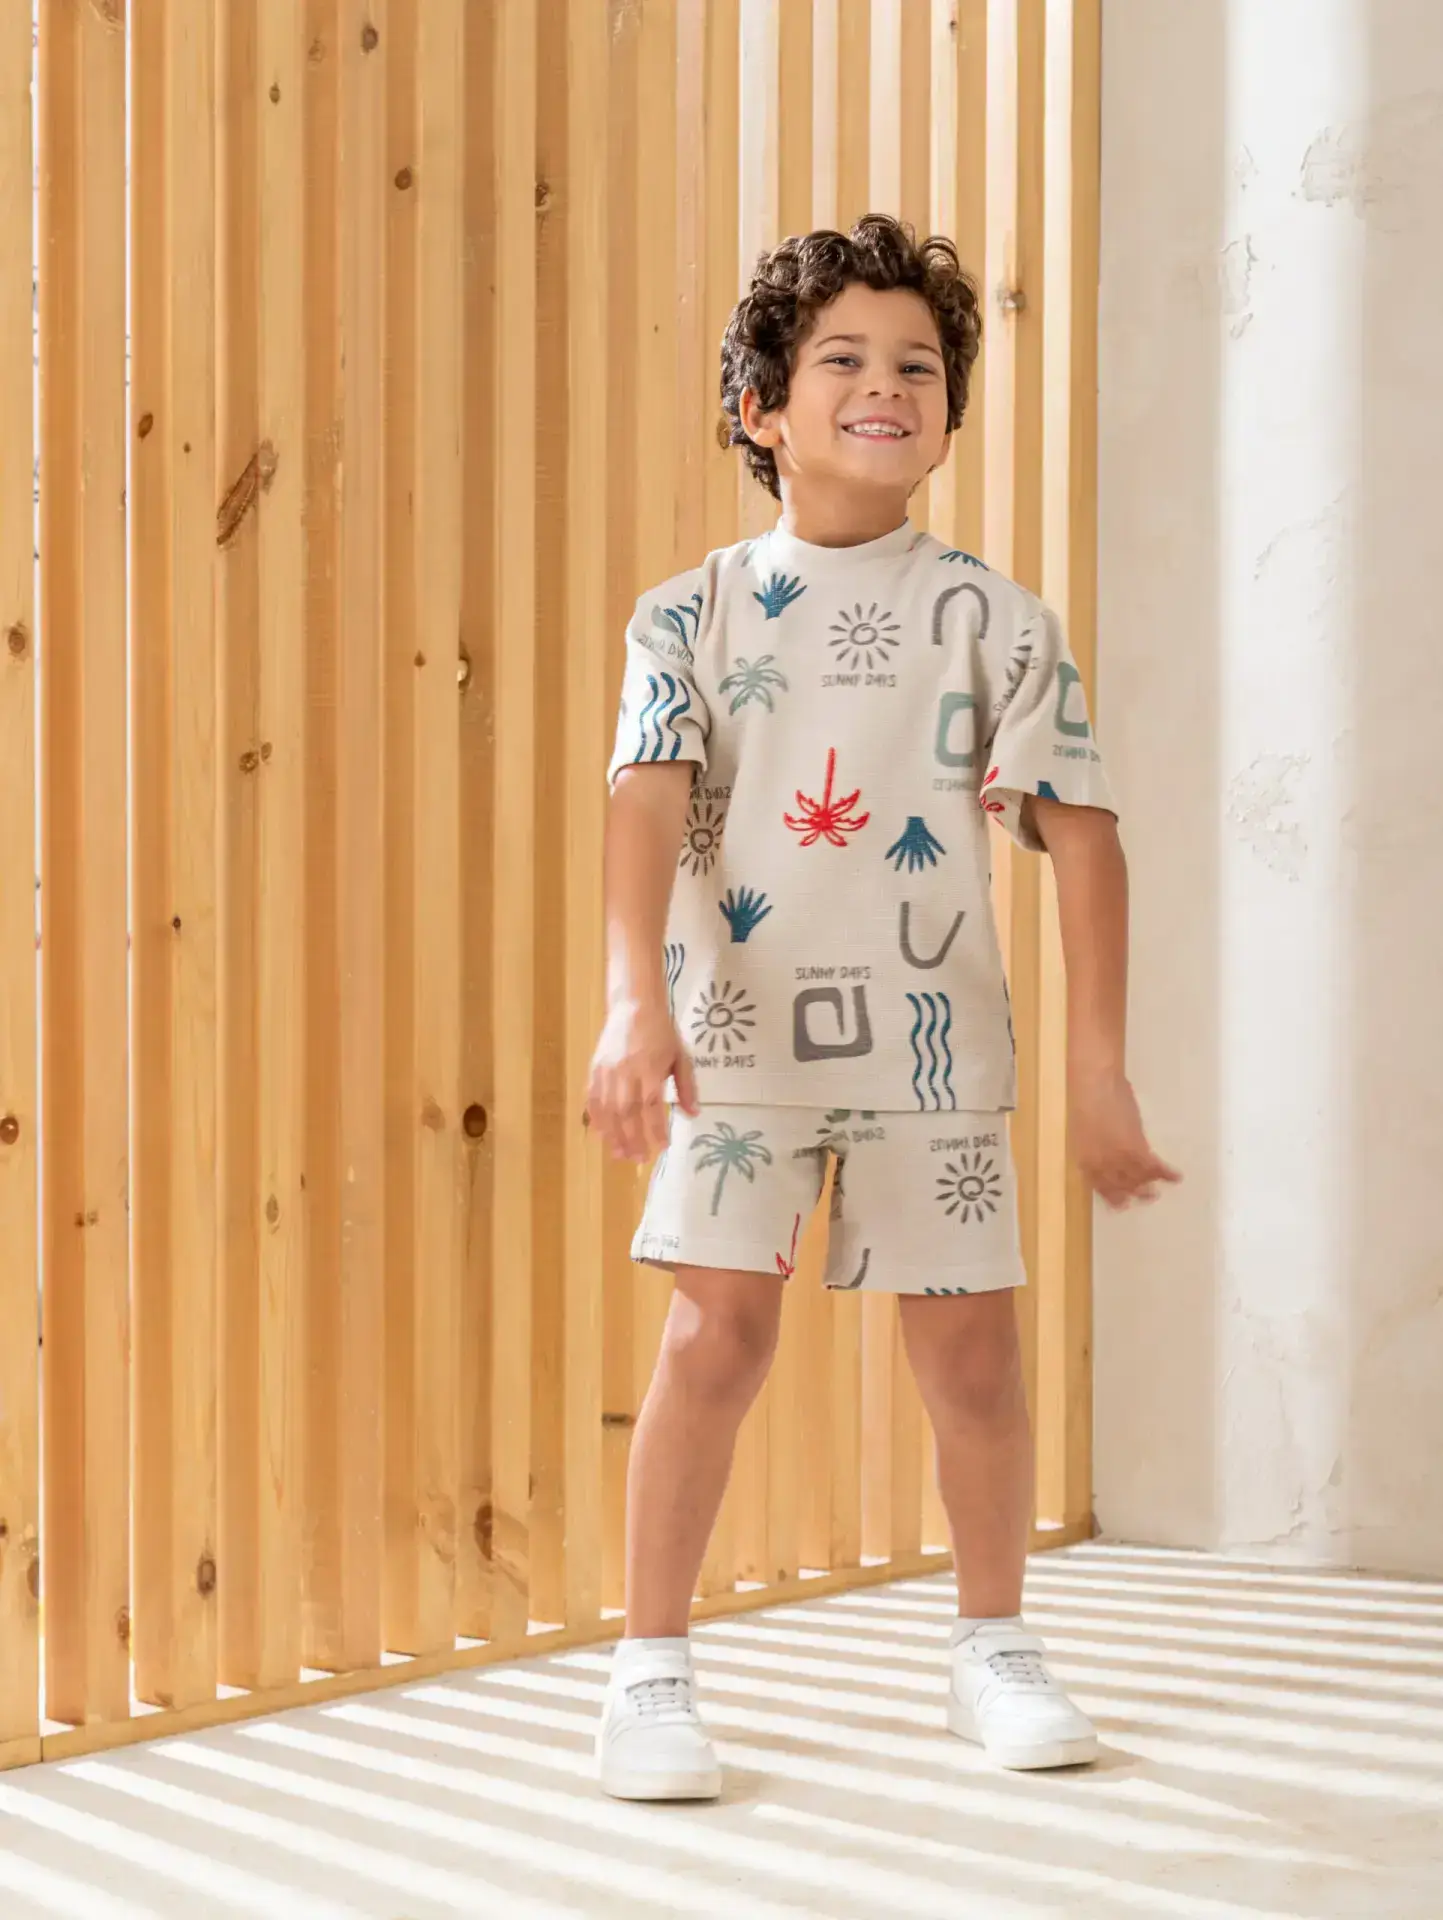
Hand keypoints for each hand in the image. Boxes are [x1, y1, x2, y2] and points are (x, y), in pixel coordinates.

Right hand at [585, 998, 699, 1162]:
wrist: (634, 1006)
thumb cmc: (662, 1032)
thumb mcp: (681, 1056)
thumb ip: (687, 1086)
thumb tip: (693, 1114)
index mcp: (650, 1068)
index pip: (651, 1106)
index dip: (655, 1129)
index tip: (662, 1146)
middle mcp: (626, 1072)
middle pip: (626, 1112)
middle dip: (632, 1138)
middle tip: (638, 1158)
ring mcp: (607, 1071)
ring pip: (607, 1109)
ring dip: (613, 1135)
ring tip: (619, 1154)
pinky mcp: (595, 1069)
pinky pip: (592, 1099)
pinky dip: (596, 1118)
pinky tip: (601, 1134)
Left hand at [1069, 1072, 1180, 1210]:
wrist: (1095, 1084)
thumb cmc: (1085, 1100)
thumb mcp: (1085, 1130)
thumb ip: (1096, 1147)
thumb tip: (1108, 1155)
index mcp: (1085, 1161)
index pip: (1100, 1188)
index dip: (1113, 1197)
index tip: (1123, 1203)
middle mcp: (1101, 1165)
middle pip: (1122, 1187)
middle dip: (1134, 1194)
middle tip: (1146, 1197)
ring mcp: (1119, 1158)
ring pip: (1139, 1179)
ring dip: (1150, 1186)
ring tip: (1157, 1191)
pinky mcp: (1136, 1148)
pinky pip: (1154, 1166)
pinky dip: (1166, 1172)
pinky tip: (1175, 1176)